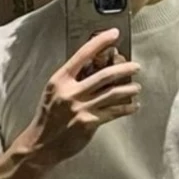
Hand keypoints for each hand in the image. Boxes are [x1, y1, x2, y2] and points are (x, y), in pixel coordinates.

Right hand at [21, 29, 140, 165]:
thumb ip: (73, 79)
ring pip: (112, 93)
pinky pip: (114, 112)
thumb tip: (97, 65)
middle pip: (104, 74)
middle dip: (124, 69)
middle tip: (135, 66)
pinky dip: (127, 108)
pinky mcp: (89, 122)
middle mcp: (70, 92)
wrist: (41, 144)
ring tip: (137, 86)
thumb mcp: (55, 91)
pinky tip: (134, 105)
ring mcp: (80, 108)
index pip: (83, 54)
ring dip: (129, 89)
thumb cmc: (49, 116)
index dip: (100, 42)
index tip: (114, 34)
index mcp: (60, 80)